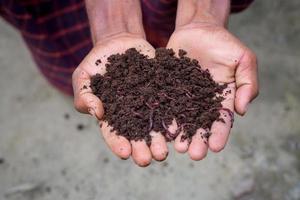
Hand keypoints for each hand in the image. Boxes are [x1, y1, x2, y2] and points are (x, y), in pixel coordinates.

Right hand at [72, 34, 167, 166]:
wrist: (118, 43)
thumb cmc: (96, 62)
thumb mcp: (83, 77)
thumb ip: (84, 96)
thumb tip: (98, 113)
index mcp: (112, 115)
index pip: (113, 133)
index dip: (118, 144)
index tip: (125, 153)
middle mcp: (132, 114)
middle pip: (137, 135)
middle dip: (142, 148)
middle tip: (148, 160)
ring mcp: (148, 103)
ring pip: (155, 125)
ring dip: (160, 140)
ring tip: (164, 152)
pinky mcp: (161, 91)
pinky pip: (168, 105)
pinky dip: (173, 117)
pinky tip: (178, 128)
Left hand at [166, 23, 258, 159]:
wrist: (199, 29)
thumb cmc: (224, 43)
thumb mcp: (244, 59)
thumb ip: (247, 84)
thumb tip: (241, 111)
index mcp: (221, 98)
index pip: (222, 120)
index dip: (220, 134)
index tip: (216, 147)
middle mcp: (202, 102)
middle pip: (200, 124)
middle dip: (198, 140)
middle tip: (194, 154)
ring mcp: (184, 96)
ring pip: (182, 119)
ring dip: (180, 134)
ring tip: (178, 147)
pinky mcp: (168, 88)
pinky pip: (166, 103)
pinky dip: (165, 116)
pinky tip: (163, 128)